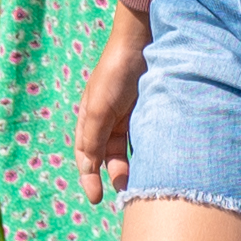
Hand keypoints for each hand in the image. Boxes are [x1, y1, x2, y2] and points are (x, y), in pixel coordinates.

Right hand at [75, 4, 148, 202]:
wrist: (143, 41)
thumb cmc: (116, 73)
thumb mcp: (100, 108)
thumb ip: (94, 140)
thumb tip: (88, 170)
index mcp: (89, 118)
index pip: (86, 155)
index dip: (88, 178)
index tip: (96, 200)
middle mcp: (107, 119)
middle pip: (107, 156)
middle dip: (114, 175)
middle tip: (127, 192)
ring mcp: (128, 115)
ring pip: (126, 150)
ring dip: (131, 167)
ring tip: (142, 183)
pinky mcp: (147, 111)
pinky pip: (143, 139)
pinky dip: (145, 153)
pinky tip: (154, 162)